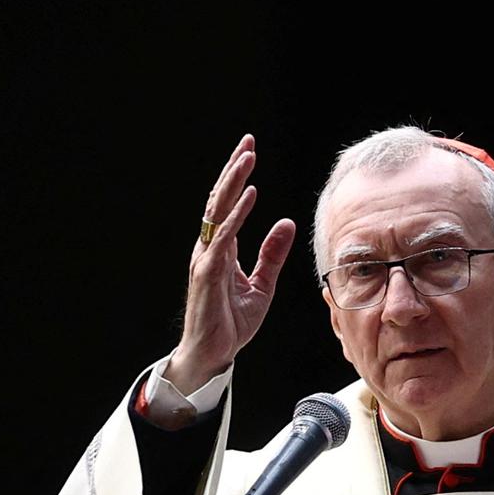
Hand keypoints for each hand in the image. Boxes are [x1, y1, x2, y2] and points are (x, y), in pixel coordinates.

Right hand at [169, 134, 297, 393]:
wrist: (213, 353)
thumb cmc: (232, 321)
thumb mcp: (262, 284)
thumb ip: (272, 254)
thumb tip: (286, 224)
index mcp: (222, 249)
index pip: (230, 205)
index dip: (239, 178)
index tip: (250, 151)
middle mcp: (211, 248)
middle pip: (221, 200)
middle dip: (234, 169)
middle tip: (248, 141)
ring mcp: (206, 258)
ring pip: (219, 211)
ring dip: (235, 183)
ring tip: (249, 157)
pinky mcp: (208, 272)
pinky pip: (225, 238)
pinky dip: (238, 216)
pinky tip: (250, 196)